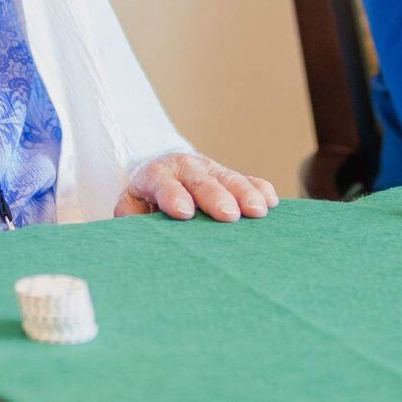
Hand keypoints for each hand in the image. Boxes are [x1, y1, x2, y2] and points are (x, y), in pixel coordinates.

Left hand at [114, 152, 277, 220]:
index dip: (173, 197)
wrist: (162, 173)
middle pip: (202, 181)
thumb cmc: (145, 200)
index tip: (184, 213)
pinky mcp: (229, 176)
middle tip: (228, 215)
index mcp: (156, 174)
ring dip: (245, 194)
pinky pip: (248, 179)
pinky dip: (260, 189)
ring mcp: (210, 170)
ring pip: (229, 179)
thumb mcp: (130, 206)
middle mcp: (185, 168)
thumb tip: (137, 233)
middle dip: (216, 198)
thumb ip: (132, 217)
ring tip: (258, 211)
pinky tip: (271, 201)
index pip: (163, 183)